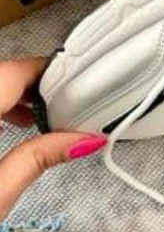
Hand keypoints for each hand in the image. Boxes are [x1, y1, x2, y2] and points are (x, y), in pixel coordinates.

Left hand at [0, 58, 106, 219]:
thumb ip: (38, 159)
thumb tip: (86, 140)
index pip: (15, 72)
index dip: (49, 72)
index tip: (79, 80)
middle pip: (3, 75)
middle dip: (35, 85)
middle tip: (69, 104)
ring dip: (15, 94)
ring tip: (43, 117)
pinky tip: (13, 122)